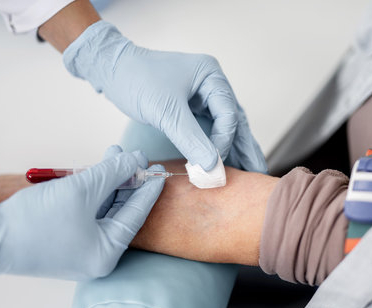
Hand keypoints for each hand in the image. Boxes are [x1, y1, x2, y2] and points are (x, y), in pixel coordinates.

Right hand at [0, 146, 164, 279]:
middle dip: (126, 180)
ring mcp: (81, 249)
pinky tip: (96, 171)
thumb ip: (112, 173)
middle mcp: (97, 255)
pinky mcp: (66, 240)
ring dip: (109, 182)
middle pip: (121, 211)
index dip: (148, 188)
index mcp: (106, 254)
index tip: (158, 168)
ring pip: (104, 209)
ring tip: (113, 154)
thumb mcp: (81, 190)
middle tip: (136, 156)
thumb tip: (136, 158)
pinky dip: (93, 192)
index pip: (136, 215)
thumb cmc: (35, 220)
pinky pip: (88, 213)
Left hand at [63, 21, 266, 172]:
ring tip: (251, 172)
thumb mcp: (166, 111)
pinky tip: (224, 162)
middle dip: (245, 147)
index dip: (224, 140)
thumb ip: (191, 138)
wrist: (112, 71)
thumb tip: (213, 166)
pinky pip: (209, 130)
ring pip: (224, 127)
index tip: (215, 163)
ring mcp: (201, 97)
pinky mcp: (190, 109)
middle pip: (234, 120)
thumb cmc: (137, 80)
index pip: (228, 113)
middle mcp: (211, 85)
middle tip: (259, 172)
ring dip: (235, 149)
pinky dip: (216, 146)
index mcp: (211, 76)